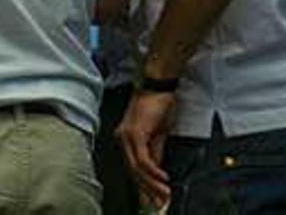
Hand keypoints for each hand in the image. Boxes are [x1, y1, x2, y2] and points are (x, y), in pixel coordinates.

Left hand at [117, 89, 176, 205]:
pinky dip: (153, 171)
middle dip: (147, 189)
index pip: (131, 168)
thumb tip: (156, 171)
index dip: (141, 185)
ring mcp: (126, 136)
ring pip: (136, 168)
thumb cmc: (159, 103)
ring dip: (151, 184)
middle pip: (131, 172)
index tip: (151, 199)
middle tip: (159, 202)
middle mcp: (121, 138)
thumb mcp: (158, 133)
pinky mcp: (135, 133)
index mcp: (125, 138)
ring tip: (164, 194)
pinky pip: (142, 159)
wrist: (159, 83)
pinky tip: (162, 178)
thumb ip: (155, 152)